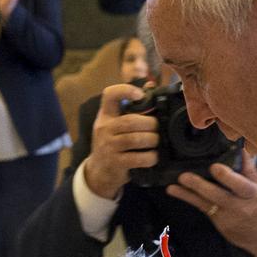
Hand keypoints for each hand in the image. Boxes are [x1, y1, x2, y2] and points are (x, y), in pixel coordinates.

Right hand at [82, 83, 158, 199]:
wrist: (99, 171)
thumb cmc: (113, 143)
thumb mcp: (116, 124)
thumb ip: (132, 107)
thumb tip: (151, 85)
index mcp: (105, 115)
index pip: (109, 95)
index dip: (126, 90)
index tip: (140, 95)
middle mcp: (104, 129)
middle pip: (131, 120)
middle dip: (150, 124)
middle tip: (157, 128)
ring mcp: (108, 146)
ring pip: (136, 139)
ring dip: (152, 140)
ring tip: (156, 141)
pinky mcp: (115, 163)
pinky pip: (138, 158)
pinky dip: (151, 157)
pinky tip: (153, 156)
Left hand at [166, 150, 256, 256]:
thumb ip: (249, 170)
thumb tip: (240, 148)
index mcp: (254, 196)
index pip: (240, 186)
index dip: (227, 177)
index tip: (214, 167)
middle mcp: (240, 208)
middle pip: (218, 196)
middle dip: (200, 186)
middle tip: (184, 176)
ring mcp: (228, 219)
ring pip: (206, 205)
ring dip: (188, 195)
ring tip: (173, 187)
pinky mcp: (220, 226)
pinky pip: (205, 210)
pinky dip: (192, 200)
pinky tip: (178, 192)